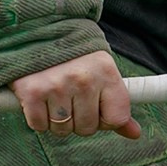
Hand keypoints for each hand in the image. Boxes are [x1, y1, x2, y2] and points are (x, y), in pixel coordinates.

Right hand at [8, 50, 141, 139]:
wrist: (36, 32)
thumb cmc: (74, 58)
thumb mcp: (102, 73)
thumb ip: (117, 105)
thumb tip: (134, 134)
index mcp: (106, 72)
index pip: (116, 118)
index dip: (105, 120)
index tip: (96, 108)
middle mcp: (83, 79)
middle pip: (87, 128)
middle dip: (78, 120)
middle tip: (70, 99)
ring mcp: (56, 86)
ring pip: (62, 130)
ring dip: (57, 121)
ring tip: (54, 98)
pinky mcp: (31, 92)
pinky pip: (39, 125)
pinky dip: (37, 119)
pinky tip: (39, 100)